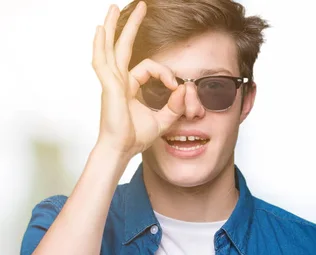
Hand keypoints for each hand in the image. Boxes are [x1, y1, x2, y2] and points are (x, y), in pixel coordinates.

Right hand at [92, 2, 185, 157]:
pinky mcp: (109, 86)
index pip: (150, 68)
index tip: (177, 88)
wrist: (122, 149)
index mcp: (129, 86)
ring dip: (112, 27)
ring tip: (113, 8)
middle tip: (141, 6)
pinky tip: (99, 30)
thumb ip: (175, 106)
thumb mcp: (163, 120)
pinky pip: (102, 61)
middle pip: (123, 46)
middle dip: (131, 26)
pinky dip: (100, 45)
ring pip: (110, 48)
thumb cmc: (136, 137)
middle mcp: (118, 80)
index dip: (167, 74)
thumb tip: (186, 90)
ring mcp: (111, 81)